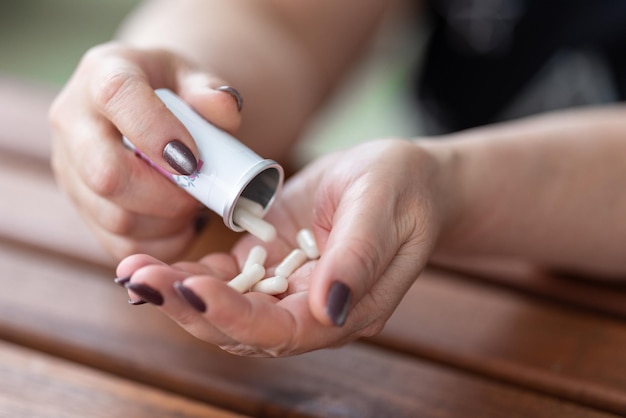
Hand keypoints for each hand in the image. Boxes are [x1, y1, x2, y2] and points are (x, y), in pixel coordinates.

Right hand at [49, 42, 242, 260]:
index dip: (158, 132)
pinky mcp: (82, 208)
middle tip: (199, 193)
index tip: (195, 160)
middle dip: (166, 195)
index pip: (118, 97)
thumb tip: (224, 111)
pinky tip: (181, 224)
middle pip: (106, 175)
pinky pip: (122, 245)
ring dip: (168, 222)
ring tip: (192, 204)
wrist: (137, 105)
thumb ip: (210, 91)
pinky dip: (162, 244)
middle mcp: (74, 123)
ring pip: (115, 218)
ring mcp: (71, 171)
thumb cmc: (167, 90)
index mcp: (102, 75)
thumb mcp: (190, 75)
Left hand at [117, 139, 447, 355]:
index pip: (283, 331)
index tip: (192, 290)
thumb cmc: (405, 190)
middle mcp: (310, 309)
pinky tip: (157, 260)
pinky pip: (227, 275)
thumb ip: (358, 259)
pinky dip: (191, 271)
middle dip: (189, 307)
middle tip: (139, 280)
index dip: (235, 316)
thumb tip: (326, 309)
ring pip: (227, 305)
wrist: (405, 178)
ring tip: (132, 273)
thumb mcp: (387, 210)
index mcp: (345, 310)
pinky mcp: (271, 260)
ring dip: (179, 293)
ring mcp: (288, 286)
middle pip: (242, 327)